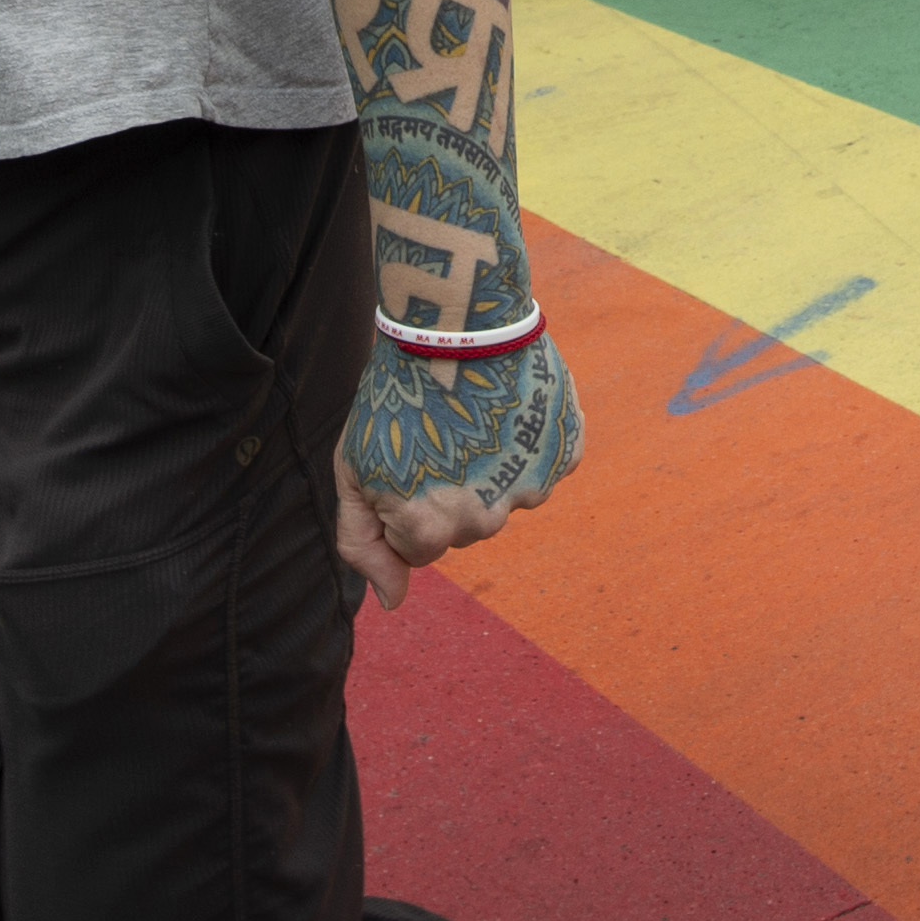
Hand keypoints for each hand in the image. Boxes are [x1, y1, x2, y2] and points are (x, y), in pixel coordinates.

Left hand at [336, 338, 580, 610]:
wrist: (455, 317)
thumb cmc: (394, 393)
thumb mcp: (352, 468)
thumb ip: (363, 545)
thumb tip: (394, 603)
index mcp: (431, 529)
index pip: (418, 547)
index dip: (402, 500)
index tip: (402, 454)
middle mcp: (488, 519)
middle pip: (466, 525)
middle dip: (448, 488)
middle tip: (436, 431)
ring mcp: (533, 486)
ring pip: (506, 495)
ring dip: (491, 465)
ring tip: (472, 413)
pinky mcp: (567, 451)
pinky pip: (544, 464)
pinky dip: (527, 441)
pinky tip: (506, 405)